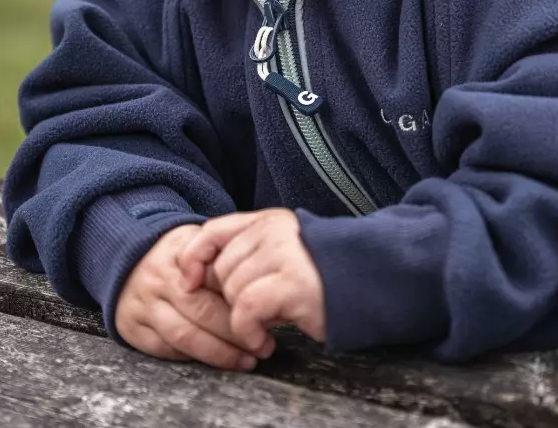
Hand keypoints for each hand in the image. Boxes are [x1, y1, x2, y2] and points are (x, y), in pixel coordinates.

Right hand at [115, 223, 275, 370]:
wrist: (129, 258)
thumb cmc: (179, 255)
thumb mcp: (200, 240)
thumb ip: (226, 254)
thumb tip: (262, 285)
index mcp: (180, 250)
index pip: (216, 276)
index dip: (243, 298)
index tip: (267, 312)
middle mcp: (159, 277)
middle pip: (202, 309)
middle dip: (236, 332)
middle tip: (264, 345)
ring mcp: (143, 304)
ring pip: (185, 335)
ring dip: (219, 353)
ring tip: (247, 360)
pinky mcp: (132, 328)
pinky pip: (167, 349)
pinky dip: (193, 358)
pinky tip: (216, 361)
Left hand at [178, 208, 325, 350]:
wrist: (368, 281)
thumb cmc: (321, 274)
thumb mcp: (281, 252)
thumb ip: (248, 252)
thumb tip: (201, 275)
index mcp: (268, 220)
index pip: (212, 230)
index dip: (193, 257)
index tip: (189, 283)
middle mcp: (273, 230)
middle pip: (221, 269)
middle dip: (230, 298)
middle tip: (255, 311)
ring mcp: (283, 254)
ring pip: (233, 290)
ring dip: (242, 318)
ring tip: (266, 324)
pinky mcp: (292, 283)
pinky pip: (246, 310)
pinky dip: (248, 331)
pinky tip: (264, 339)